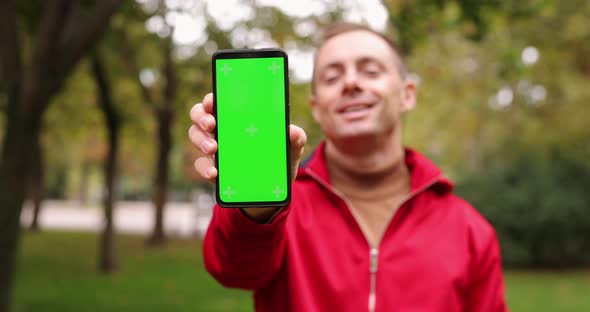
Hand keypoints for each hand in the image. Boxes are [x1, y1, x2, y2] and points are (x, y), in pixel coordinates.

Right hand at [188, 93, 306, 220]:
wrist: (273, 190)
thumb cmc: (279, 159)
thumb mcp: (291, 148)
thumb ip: (296, 138)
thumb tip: (293, 131)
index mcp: (237, 117)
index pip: (218, 101)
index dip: (211, 98)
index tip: (212, 101)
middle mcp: (221, 128)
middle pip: (199, 114)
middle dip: (201, 116)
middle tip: (211, 124)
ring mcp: (214, 148)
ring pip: (195, 136)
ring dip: (201, 140)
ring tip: (213, 148)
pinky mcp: (212, 169)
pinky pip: (201, 165)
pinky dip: (204, 168)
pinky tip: (214, 172)